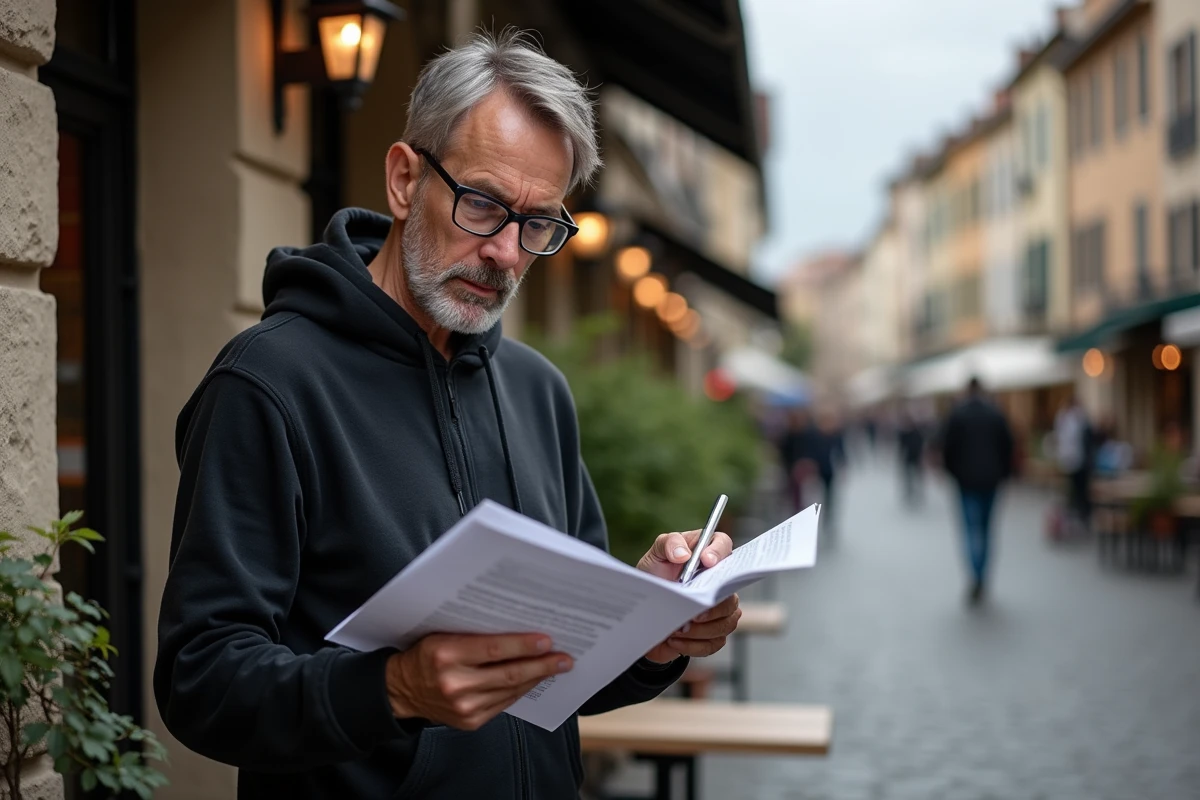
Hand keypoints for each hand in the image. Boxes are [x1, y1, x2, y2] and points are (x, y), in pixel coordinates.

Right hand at [386, 633, 572, 730]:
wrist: (402, 690)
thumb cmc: (426, 655)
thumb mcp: (442, 634)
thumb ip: (474, 634)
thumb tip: (518, 628)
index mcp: (445, 654)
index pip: (493, 649)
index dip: (522, 645)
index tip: (547, 640)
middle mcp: (454, 683)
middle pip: (508, 674)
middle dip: (541, 665)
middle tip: (564, 658)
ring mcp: (463, 707)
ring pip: (509, 691)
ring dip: (536, 678)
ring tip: (556, 667)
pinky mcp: (469, 722)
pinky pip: (503, 704)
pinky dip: (520, 690)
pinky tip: (534, 680)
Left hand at [636, 529, 740, 663]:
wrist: (644, 611)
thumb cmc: (654, 577)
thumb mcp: (655, 555)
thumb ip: (668, 543)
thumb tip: (683, 554)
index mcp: (706, 554)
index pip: (724, 544)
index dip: (719, 552)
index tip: (706, 561)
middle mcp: (719, 582)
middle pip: (731, 594)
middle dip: (712, 607)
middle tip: (692, 613)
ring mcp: (720, 609)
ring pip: (726, 623)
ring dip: (701, 630)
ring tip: (677, 628)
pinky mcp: (714, 633)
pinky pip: (715, 643)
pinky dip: (694, 644)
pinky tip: (674, 639)